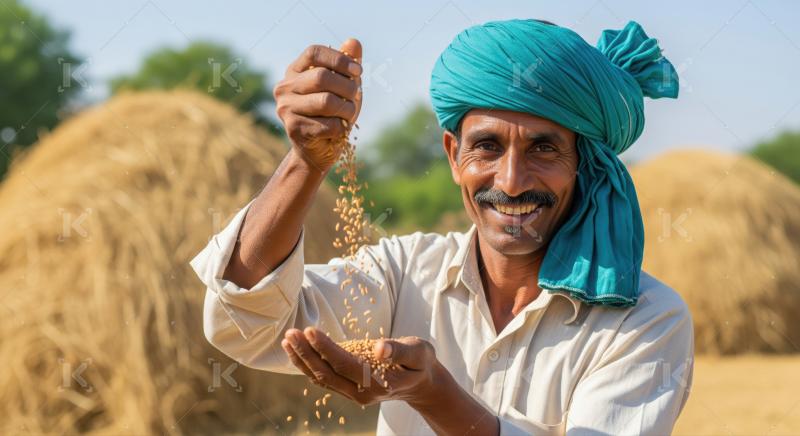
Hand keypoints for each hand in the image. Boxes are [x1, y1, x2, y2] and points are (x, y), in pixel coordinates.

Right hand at [273, 39, 362, 171]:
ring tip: (348, 114)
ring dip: (346, 109)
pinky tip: (338, 130)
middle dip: (347, 87)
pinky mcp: (294, 129)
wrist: (317, 151)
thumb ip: (347, 65)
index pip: (314, 52)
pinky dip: (341, 127)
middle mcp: (284, 87)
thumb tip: (354, 42)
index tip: (358, 71)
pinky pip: (329, 124)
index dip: (339, 59)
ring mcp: (286, 108)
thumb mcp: (343, 87)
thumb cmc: (331, 114)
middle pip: (321, 77)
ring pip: (327, 102)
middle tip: (356, 97)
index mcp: (294, 71)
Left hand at [280, 327, 440, 406]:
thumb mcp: (419, 353)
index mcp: (378, 383)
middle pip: (327, 374)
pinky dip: (308, 365)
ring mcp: (354, 393)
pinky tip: (296, 351)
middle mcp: (362, 393)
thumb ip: (400, 350)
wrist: (422, 384)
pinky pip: (323, 378)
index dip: (325, 348)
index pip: (345, 365)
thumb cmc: (421, 363)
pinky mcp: (348, 388)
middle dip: (306, 353)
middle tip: (291, 333)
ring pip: (321, 378)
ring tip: (288, 340)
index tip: (310, 330)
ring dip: (302, 359)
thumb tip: (379, 348)